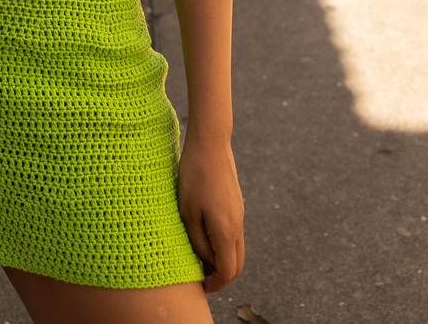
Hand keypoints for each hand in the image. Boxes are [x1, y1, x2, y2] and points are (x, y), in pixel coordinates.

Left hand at [177, 130, 244, 292]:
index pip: (227, 271)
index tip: (200, 286)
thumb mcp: (188, 211)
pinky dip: (223, 242)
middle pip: (236, 263)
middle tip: (201, 276)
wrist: (211, 141)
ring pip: (236, 247)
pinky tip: (204, 233)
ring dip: (222, 258)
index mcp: (226, 230)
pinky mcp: (236, 202)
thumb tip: (205, 260)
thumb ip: (197, 241)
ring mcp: (239, 212)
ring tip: (199, 255)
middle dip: (221, 275)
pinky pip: (234, 232)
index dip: (215, 283)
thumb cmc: (194, 175)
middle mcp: (238, 224)